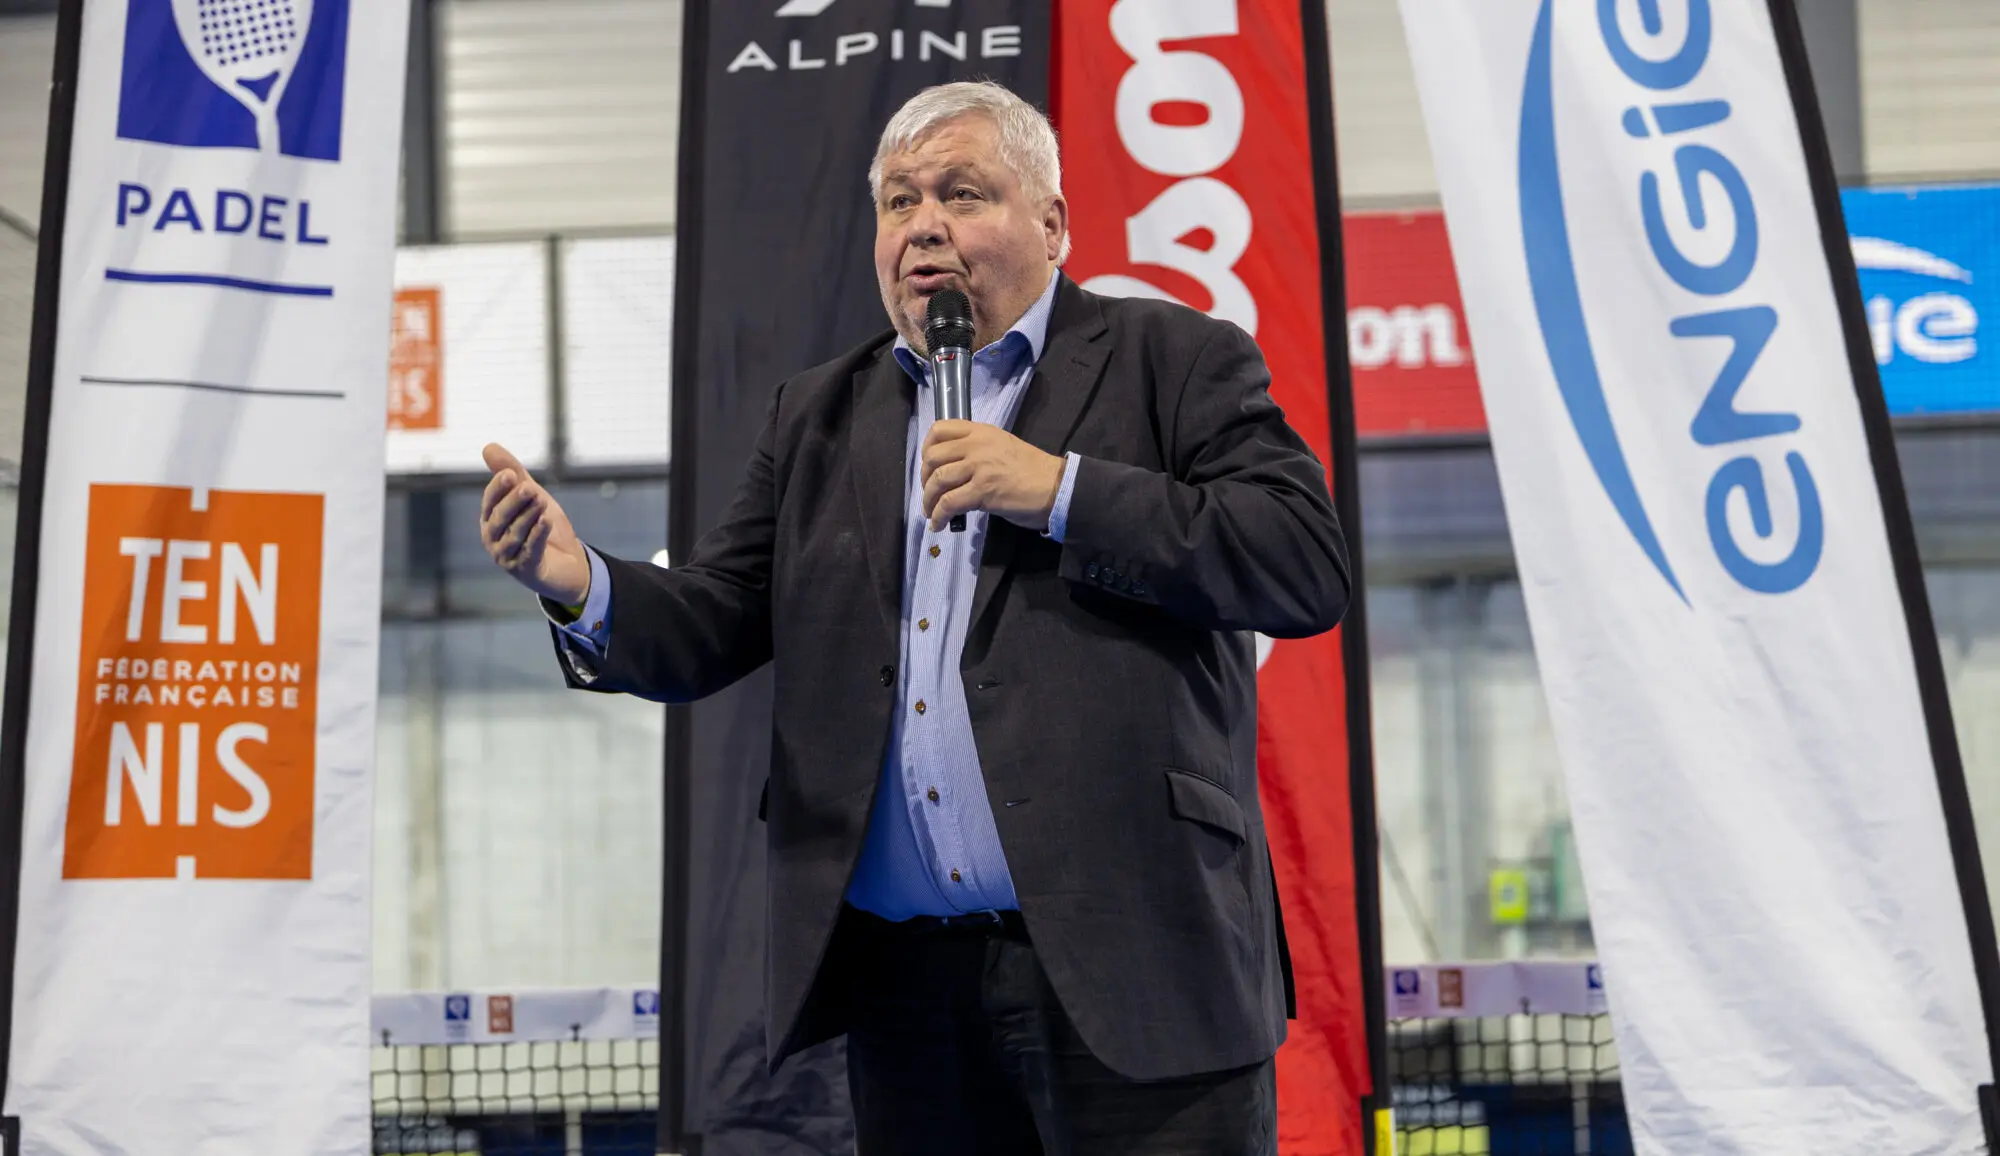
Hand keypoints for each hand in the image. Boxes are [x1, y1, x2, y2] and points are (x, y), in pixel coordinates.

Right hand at [480, 443, 590, 604]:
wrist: (567, 564)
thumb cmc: (543, 528)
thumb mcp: (532, 497)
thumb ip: (513, 474)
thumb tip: (488, 446)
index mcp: (491, 519)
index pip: (490, 501)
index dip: (498, 488)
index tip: (509, 474)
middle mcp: (494, 539)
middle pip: (499, 518)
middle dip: (513, 502)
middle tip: (529, 487)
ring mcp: (508, 557)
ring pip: (514, 534)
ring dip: (528, 516)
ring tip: (541, 500)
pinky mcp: (526, 571)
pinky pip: (530, 551)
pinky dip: (537, 536)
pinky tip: (545, 521)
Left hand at [920, 421, 1065, 532]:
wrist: (1055, 487)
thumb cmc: (1033, 471)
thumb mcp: (1002, 447)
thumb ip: (978, 451)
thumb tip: (955, 469)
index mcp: (982, 432)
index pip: (940, 429)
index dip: (926, 449)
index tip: (928, 466)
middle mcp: (977, 445)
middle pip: (933, 457)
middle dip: (924, 478)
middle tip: (930, 493)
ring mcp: (979, 467)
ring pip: (937, 481)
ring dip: (929, 501)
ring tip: (932, 513)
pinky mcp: (982, 491)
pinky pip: (949, 503)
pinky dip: (939, 516)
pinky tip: (939, 524)